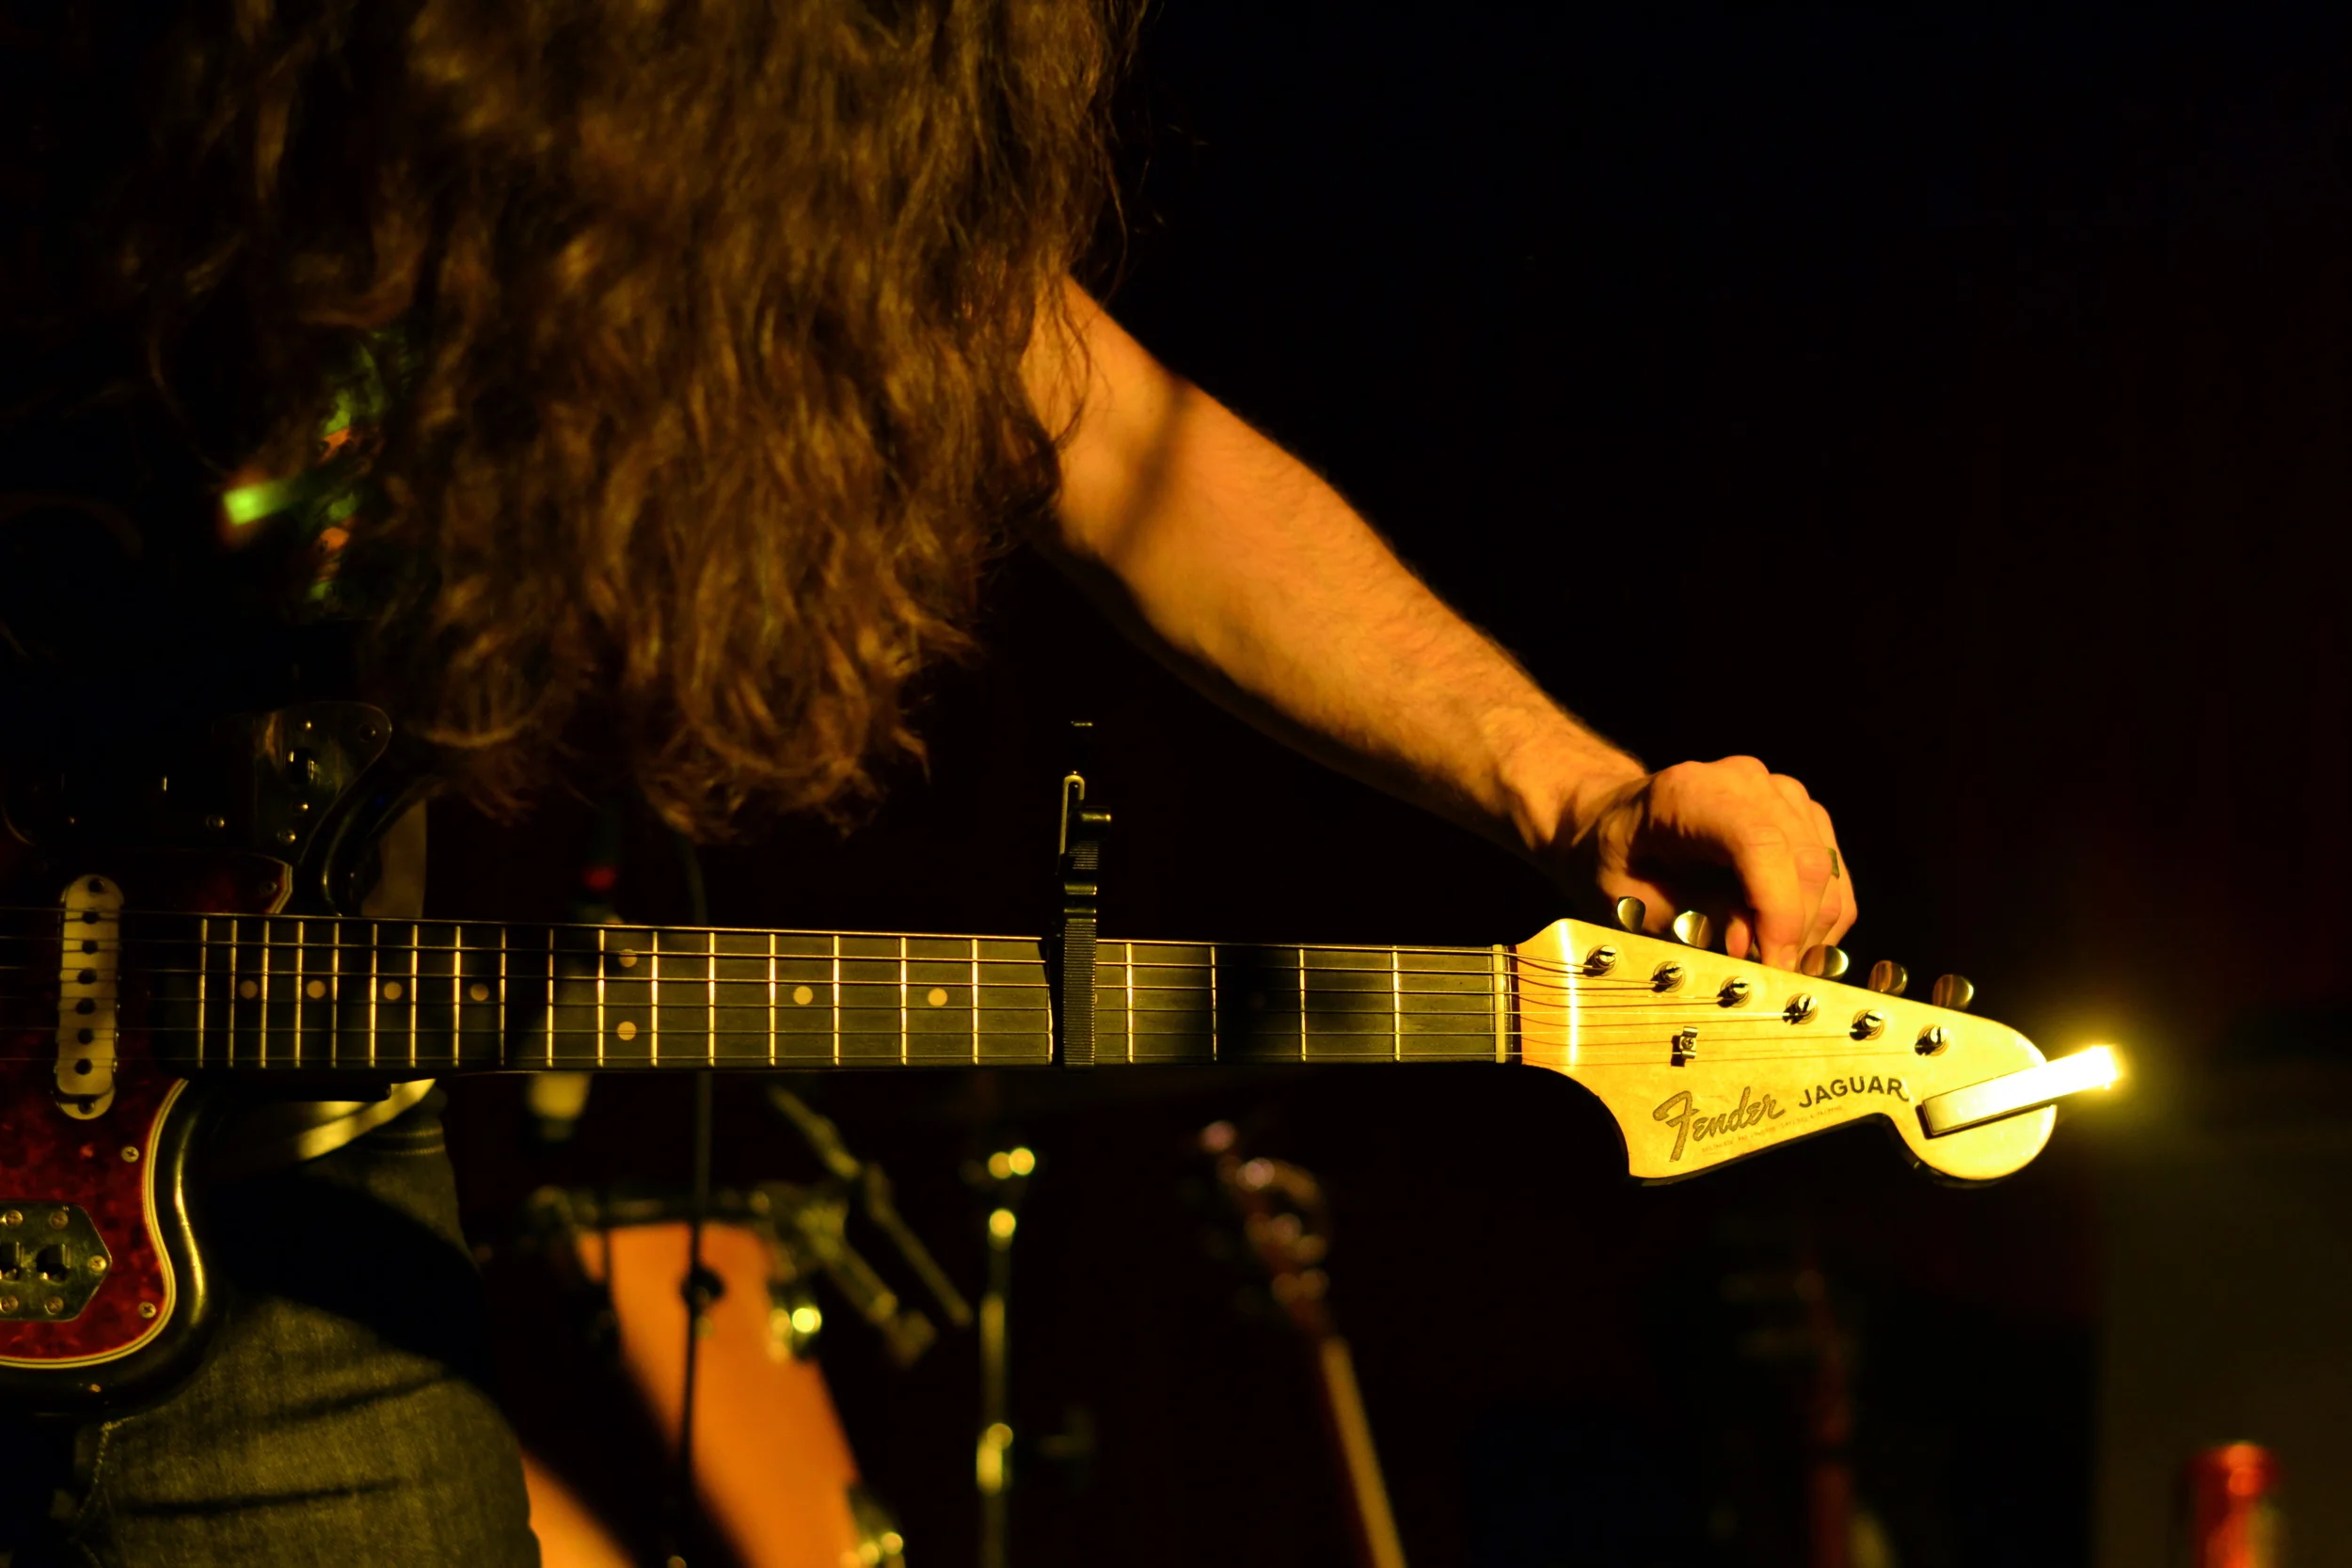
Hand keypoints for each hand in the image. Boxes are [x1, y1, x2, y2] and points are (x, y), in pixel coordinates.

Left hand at [1550, 755, 1855, 968]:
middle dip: (1793, 934)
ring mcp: (1782, 794)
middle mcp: (1745, 781)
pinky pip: (1834, 877)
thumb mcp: (1629, 900)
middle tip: (1763, 981)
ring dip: (1808, 933)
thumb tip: (1750, 948)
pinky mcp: (1805, 816)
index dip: (1777, 910)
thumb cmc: (1617, 863)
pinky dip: (1818, 921)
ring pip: (1827, 875)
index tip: (1774, 966)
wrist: (1618, 825)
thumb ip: (1688, 919)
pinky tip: (1783, 945)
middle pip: (1804, 864)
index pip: (1759, 843)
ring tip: (1768, 966)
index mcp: (1690, 792)